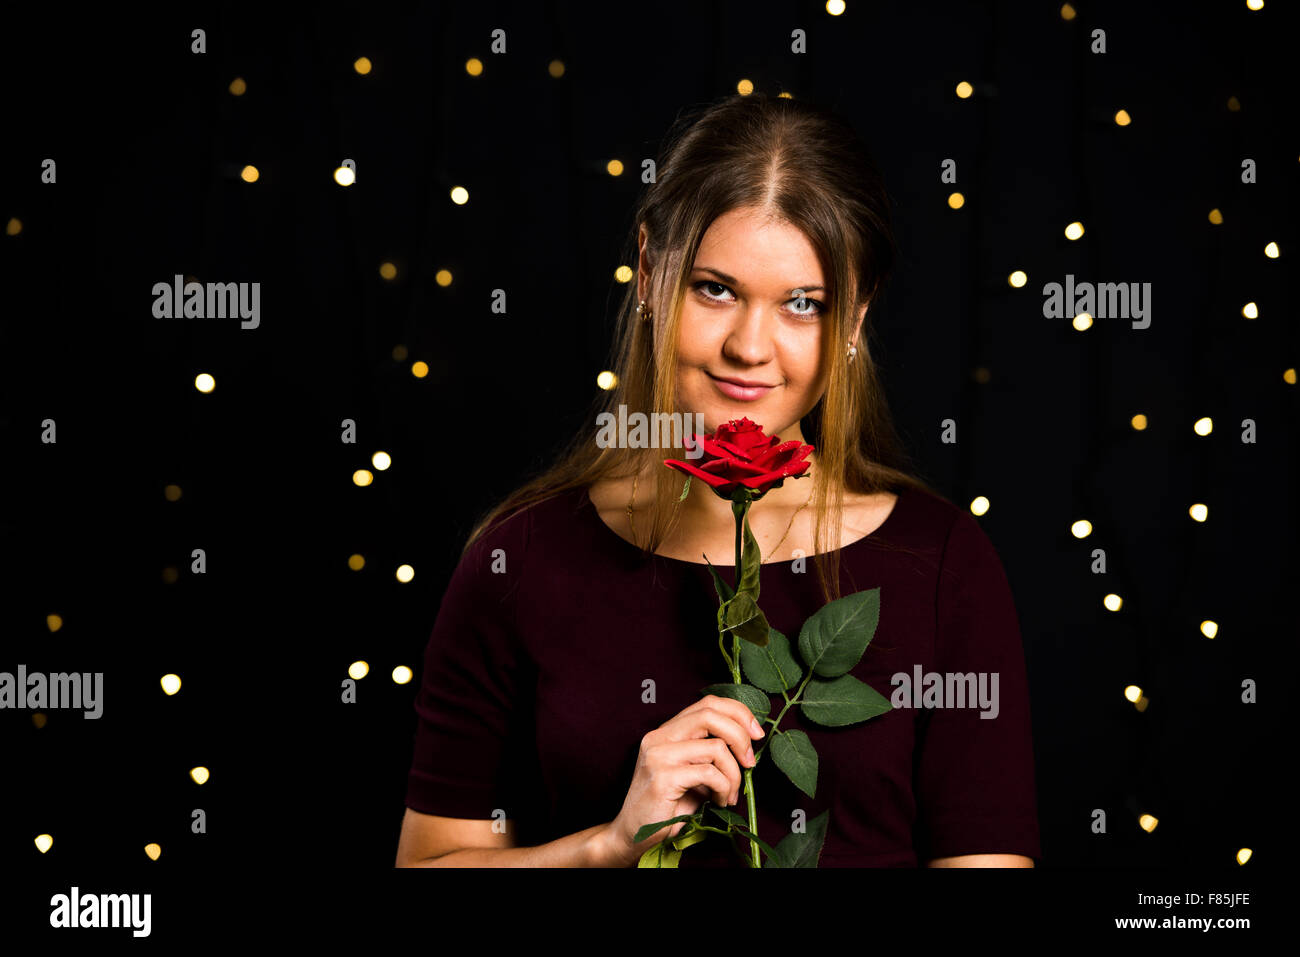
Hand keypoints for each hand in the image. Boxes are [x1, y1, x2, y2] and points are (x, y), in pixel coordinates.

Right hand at [601, 694, 764, 866]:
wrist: (633, 834)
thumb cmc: (667, 806)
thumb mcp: (693, 773)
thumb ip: (711, 755)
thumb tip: (748, 746)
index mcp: (666, 731)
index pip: (707, 704)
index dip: (738, 713)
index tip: (756, 734)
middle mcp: (659, 737)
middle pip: (711, 714)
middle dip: (740, 737)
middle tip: (750, 763)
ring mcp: (658, 755)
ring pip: (716, 747)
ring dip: (734, 774)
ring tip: (730, 794)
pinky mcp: (662, 777)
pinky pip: (709, 773)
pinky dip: (723, 788)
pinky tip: (719, 801)